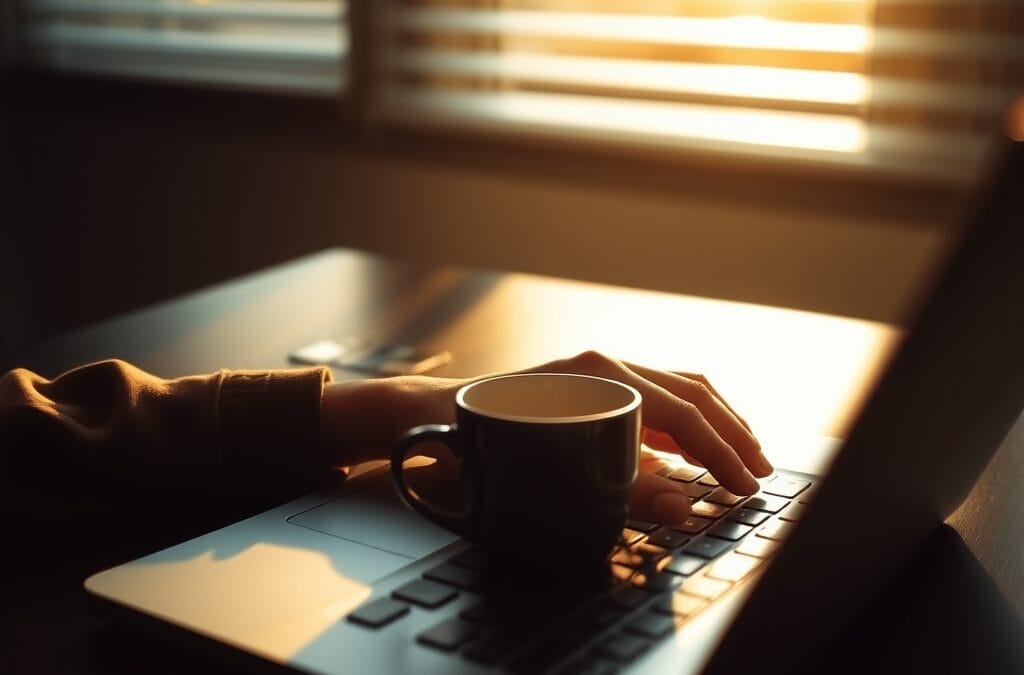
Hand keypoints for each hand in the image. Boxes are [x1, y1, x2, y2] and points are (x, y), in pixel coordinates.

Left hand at [321, 351, 769, 525]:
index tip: (744, 486)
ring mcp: (597, 370)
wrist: (425, 416)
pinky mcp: (590, 383)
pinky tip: (696, 444)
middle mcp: (603, 364)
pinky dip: (687, 416)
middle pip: (691, 393)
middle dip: (732, 435)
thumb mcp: (545, 469)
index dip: (720, 453)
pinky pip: (654, 392)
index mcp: (597, 375)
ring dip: (717, 420)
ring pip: (679, 386)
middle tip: (759, 474)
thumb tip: (682, 506)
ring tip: (744, 455)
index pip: (682, 413)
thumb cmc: (476, 441)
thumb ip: (617, 487)